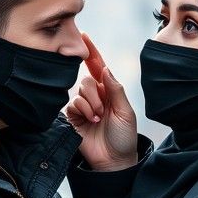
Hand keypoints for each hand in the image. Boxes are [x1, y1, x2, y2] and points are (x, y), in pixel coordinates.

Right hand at [67, 34, 137, 170]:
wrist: (114, 161)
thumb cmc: (124, 137)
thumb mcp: (126, 111)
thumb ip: (115, 89)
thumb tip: (104, 68)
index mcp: (109, 92)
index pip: (98, 68)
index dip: (91, 52)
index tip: (83, 36)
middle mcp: (95, 97)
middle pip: (87, 80)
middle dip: (95, 94)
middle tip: (102, 110)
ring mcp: (83, 107)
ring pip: (80, 92)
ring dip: (91, 104)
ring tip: (98, 119)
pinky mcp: (73, 118)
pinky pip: (72, 104)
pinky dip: (82, 110)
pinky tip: (90, 121)